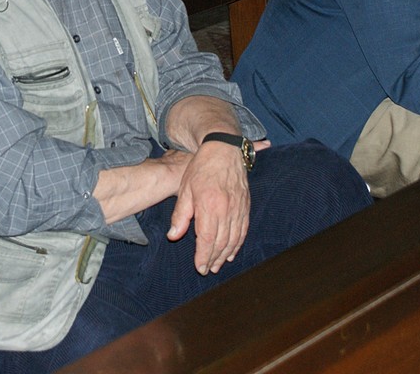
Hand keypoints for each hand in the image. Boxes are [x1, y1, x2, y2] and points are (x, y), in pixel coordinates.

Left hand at [168, 140, 252, 274]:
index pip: (206, 239)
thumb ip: (180, 215)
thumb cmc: (201, 168)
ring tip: (218, 264)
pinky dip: (238, 243)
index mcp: (209, 206)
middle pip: (221, 242)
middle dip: (214, 259)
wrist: (224, 149)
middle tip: (207, 269)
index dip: (203, 256)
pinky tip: (232, 251)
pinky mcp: (245, 205)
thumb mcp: (185, 189)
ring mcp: (238, 208)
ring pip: (234, 239)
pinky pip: (243, 230)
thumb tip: (173, 236)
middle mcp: (227, 209)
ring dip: (226, 254)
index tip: (199, 267)